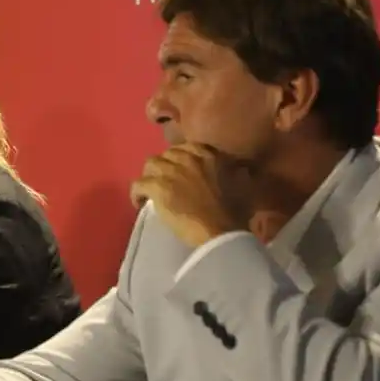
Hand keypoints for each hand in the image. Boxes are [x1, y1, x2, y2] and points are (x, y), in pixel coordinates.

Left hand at [130, 143, 249, 248]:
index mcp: (208, 154)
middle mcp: (187, 157)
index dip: (181, 161)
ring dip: (150, 177)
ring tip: (152, 191)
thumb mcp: (243, 184)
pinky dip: (137, 194)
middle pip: (166, 155)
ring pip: (150, 165)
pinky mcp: (157, 187)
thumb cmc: (235, 212)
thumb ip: (237, 171)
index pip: (187, 148)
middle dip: (165, 168)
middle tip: (166, 183)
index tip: (182, 172)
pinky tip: (140, 203)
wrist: (221, 232)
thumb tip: (238, 167)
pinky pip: (137, 184)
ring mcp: (170, 171)